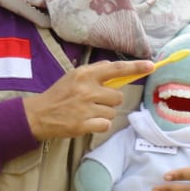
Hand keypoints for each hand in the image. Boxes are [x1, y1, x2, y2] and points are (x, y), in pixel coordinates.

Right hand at [22, 60, 152, 140]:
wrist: (39, 114)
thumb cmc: (59, 94)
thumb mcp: (73, 76)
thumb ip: (94, 71)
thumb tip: (113, 67)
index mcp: (85, 74)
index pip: (116, 68)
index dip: (135, 67)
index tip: (150, 66)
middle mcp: (87, 90)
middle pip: (118, 96)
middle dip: (111, 100)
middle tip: (96, 101)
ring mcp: (86, 108)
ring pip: (112, 112)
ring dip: (104, 113)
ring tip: (88, 112)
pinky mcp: (84, 125)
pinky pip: (106, 124)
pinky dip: (99, 125)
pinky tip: (88, 122)